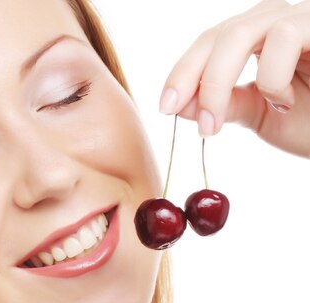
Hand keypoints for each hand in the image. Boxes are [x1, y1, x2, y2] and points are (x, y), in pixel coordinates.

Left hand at [161, 0, 309, 156]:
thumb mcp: (263, 115)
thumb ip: (226, 105)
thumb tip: (180, 105)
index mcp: (258, 41)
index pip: (210, 44)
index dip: (183, 72)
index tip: (165, 106)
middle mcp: (277, 21)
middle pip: (220, 34)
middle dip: (194, 78)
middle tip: (184, 119)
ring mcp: (301, 20)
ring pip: (244, 31)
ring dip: (220, 82)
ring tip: (220, 123)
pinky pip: (284, 36)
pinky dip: (271, 76)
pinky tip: (283, 101)